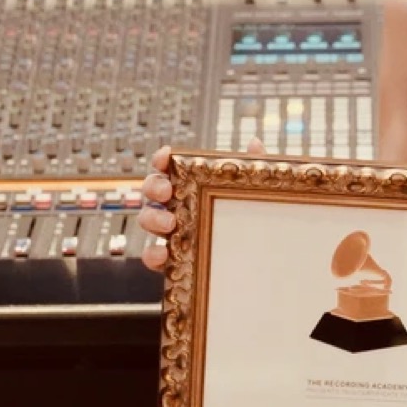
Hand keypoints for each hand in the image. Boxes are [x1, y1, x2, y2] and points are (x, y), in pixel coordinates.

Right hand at [137, 140, 263, 270]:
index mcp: (192, 186)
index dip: (163, 159)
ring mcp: (172, 232)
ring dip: (152, 218)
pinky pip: (153, 256)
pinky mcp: (172, 259)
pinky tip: (162, 255)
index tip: (167, 156)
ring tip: (169, 224)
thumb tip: (254, 142)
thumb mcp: (257, 194)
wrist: (259, 264)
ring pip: (148, 219)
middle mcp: (176, 206)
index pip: (171, 167)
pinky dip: (152, 255)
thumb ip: (254, 169)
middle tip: (167, 192)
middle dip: (154, 186)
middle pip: (153, 189)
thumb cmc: (252, 222)